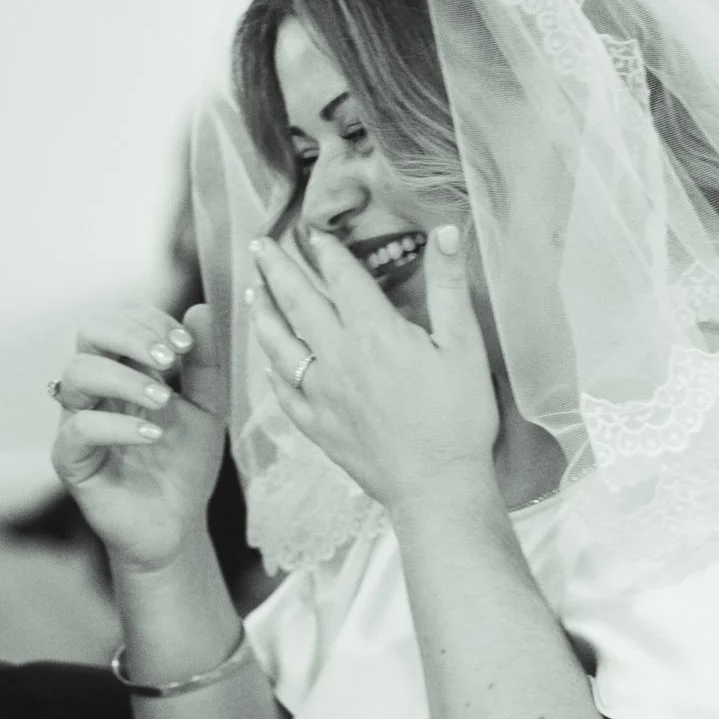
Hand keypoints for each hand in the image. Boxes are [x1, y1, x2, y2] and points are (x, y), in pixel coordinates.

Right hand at [51, 302, 229, 574]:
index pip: (118, 320)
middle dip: (131, 335)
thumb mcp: (208, 408)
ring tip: (163, 401)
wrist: (177, 526)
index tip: (186, 344)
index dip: (148, 320)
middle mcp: (94, 390)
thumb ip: (204, 363)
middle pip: (88, 332)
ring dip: (124, 378)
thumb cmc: (184, 466)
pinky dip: (117, 425)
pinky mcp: (70, 460)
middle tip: (170, 359)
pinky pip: (78, 428)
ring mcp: (77, 422)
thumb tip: (200, 309)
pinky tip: (151, 435)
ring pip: (77, 373)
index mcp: (122, 370)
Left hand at [247, 224, 496, 514]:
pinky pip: (283, 389)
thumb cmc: (458, 417)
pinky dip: (271, 368)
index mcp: (372, 332)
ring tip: (253, 292)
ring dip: (264, 313)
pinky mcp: (315, 425)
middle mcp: (336, 356)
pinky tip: (268, 358)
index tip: (311, 231)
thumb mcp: (465, 346)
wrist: (436, 487)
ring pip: (279, 343)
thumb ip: (448, 286)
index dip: (326, 250)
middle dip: (276, 269)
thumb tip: (444, 232)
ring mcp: (320, 392)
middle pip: (298, 302)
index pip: (341, 277)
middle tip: (257, 245)